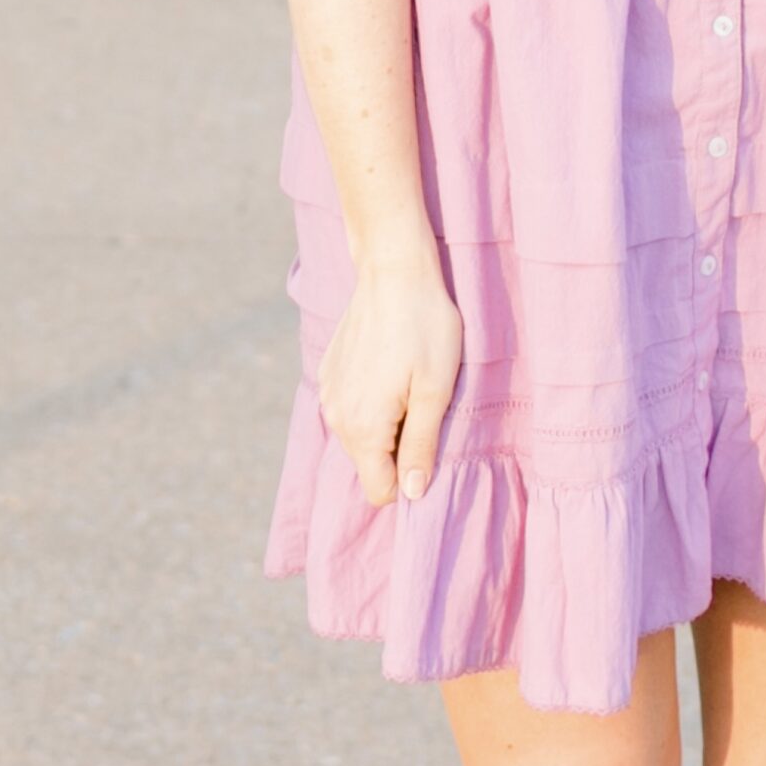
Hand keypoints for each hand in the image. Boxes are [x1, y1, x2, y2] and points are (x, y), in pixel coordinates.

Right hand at [317, 247, 464, 509]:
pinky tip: (388, 368)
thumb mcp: (436, 391)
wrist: (393, 270)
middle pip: (370, 464)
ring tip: (407, 384)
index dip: (409, 477)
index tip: (429, 443)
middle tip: (423, 406)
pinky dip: (370, 400)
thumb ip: (421, 446)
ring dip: (385, 424)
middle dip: (398, 449)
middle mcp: (337, 418)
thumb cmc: (425, 328)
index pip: (381, 490)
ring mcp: (329, 394)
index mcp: (364, 429)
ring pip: (359, 436)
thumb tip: (413, 494)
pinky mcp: (328, 373)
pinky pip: (350, 408)